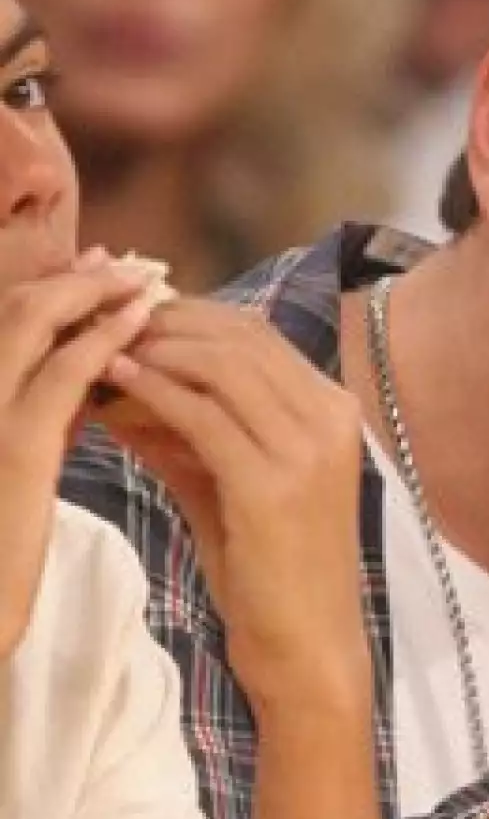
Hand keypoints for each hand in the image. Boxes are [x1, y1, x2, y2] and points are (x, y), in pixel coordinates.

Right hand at [0, 251, 170, 654]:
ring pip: (31, 319)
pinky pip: (64, 374)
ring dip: (92, 292)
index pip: (4, 317)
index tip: (102, 269)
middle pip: (15, 304)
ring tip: (144, 281)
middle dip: (76, 277)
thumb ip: (44, 422)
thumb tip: (93, 382)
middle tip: (132, 264)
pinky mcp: (14, 446)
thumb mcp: (19, 471)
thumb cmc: (1, 554)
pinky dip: (103, 339)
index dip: (53, 286)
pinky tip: (140, 326)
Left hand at [98, 301, 369, 714]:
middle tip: (106, 322)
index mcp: (334, 412)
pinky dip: (153, 390)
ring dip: (154, 349)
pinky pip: (202, 414)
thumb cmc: (269, 573)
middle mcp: (331, 419)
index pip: (257, 333)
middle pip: (239, 336)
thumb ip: (185, 427)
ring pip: (220, 364)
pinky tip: (116, 383)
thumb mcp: (228, 483)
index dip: (190, 314)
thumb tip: (120, 371)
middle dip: (167, 321)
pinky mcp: (274, 484)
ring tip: (103, 348)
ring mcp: (308, 450)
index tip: (131, 314)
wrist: (306, 648)